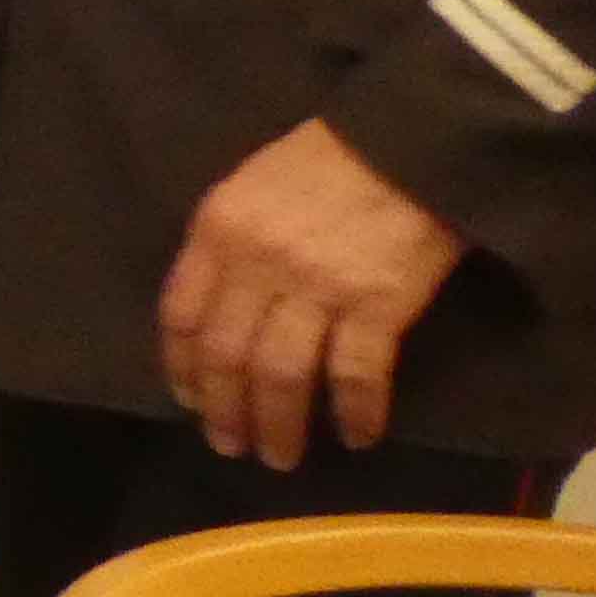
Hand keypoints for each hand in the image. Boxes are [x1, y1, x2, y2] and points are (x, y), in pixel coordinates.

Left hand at [158, 116, 466, 466]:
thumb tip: (215, 312)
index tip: (189, 401)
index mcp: (217, 229)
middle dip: (224, 411)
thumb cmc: (328, 159)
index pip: (181, 315)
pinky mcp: (379, 303)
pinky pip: (356, 374)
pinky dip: (354, 412)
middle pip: (227, 355)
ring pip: (281, 375)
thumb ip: (226, 244)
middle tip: (231, 446)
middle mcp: (258, 261)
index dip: (182, 368)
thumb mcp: (251, 186)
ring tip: (280, 456)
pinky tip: (356, 436)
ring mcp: (318, 284)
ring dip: (278, 426)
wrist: (415, 139)